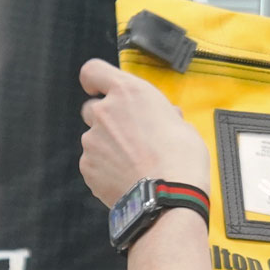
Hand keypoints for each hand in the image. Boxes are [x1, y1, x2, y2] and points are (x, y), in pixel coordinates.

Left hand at [78, 59, 209, 207]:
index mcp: (128, 93)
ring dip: (108, 147)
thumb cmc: (182, 160)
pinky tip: (126, 177)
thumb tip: (167, 118)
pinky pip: (93, 163)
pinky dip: (105, 169)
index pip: (93, 71)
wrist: (169, 198)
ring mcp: (92, 140)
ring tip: (133, 164)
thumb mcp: (182, 126)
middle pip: (92, 108)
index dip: (94, 80)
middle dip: (106, 119)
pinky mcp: (87, 166)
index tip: (99, 87)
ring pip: (94, 139)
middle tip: (129, 135)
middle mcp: (105, 112)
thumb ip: (164, 116)